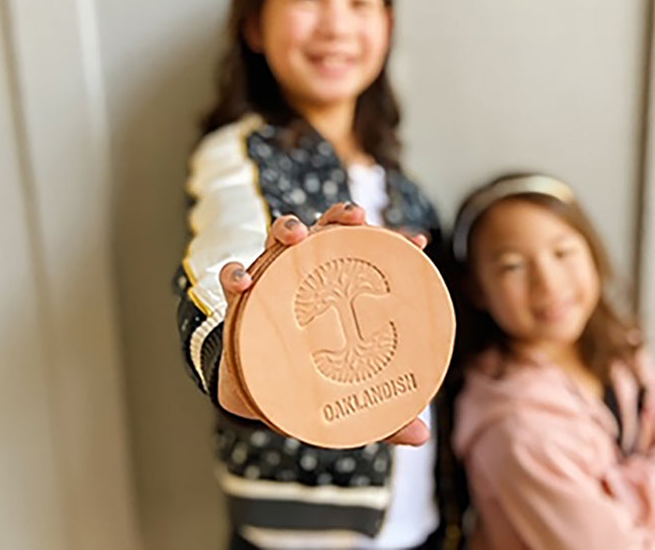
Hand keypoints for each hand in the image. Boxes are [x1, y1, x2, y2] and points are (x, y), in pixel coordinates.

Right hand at [216, 203, 430, 444]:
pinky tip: (244, 282)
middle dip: (341, 217)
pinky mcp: (239, 301)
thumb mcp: (348, 398)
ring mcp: (273, 279)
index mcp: (339, 288)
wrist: (254, 393)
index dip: (395, 242)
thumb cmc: (310, 379)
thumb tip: (421, 437)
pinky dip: (236, 275)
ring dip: (289, 229)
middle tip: (357, 217)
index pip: (370, 256)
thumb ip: (382, 414)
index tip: (418, 240)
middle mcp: (308, 274)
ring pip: (280, 239)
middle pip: (327, 231)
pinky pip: (233, 277)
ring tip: (297, 235)